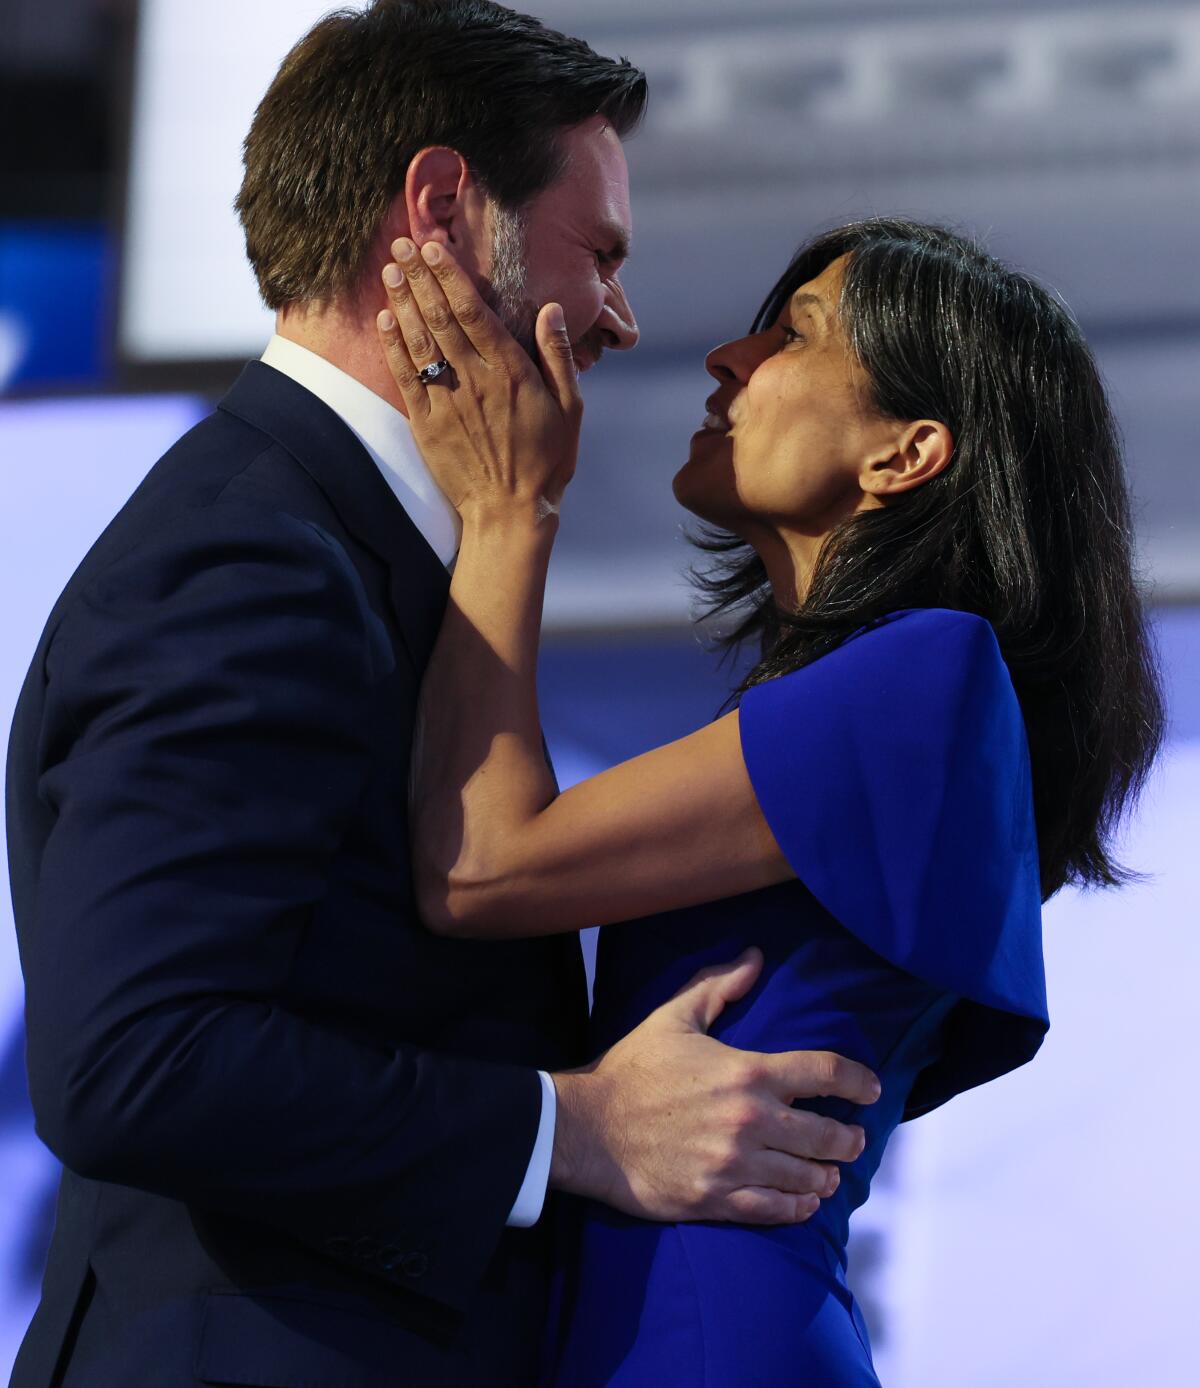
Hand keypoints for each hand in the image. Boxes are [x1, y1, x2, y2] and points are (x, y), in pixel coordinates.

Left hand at [376, 238, 581, 525]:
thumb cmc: (547, 462)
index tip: (434, 248)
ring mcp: (448, 402)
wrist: (511, 513)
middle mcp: (475, 381)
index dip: (450, 277)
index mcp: (511, 372)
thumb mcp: (571, 409)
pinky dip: (393, 346)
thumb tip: (551, 310)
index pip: (473, 313)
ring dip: (402, 303)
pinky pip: (406, 377)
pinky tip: (384, 320)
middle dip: (418, 278)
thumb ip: (558, 357)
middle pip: (440, 318)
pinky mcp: (427, 425)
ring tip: (389, 270)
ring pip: (419, 342)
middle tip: (401, 244)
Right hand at [550, 948, 879, 1224]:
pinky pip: (774, 1210)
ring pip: (805, 1176)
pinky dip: (798, 1207)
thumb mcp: (673, 1018)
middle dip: (848, 1139)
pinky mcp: (717, 1199)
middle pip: (826, 1134)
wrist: (589, 1128)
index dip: (858, 1081)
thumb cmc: (633, 1070)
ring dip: (826, 1175)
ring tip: (831, 1173)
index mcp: (746, 1072)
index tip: (872, 1089)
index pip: (823, 1072)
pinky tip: (805, 1201)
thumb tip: (755, 959)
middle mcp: (750, 1120)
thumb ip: (718, 987)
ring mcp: (736, 1164)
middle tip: (854, 1139)